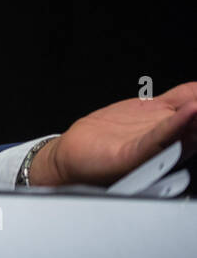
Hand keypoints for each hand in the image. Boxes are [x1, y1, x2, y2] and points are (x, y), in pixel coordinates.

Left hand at [29, 82, 196, 186]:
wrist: (73, 157)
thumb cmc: (113, 137)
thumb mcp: (154, 110)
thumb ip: (181, 99)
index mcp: (176, 127)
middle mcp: (169, 140)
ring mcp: (153, 149)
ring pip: (187, 131)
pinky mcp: (132, 156)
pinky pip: (157, 139)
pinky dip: (176, 126)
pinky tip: (190, 111)